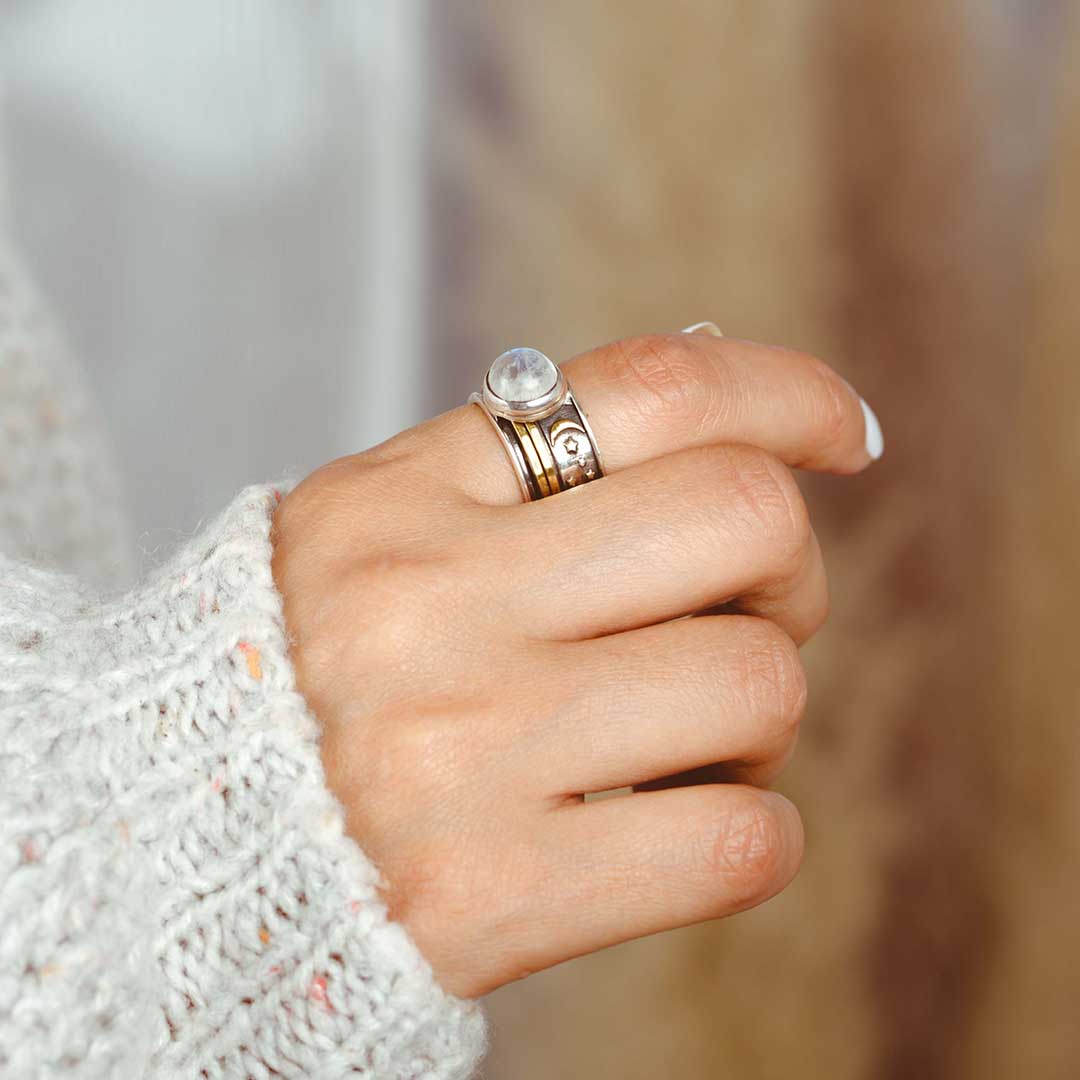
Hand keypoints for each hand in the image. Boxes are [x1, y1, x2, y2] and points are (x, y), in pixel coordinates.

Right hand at [271, 332, 880, 998]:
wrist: (175, 843)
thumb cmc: (306, 676)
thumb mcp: (380, 532)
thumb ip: (524, 470)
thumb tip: (729, 412)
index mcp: (402, 497)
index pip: (649, 391)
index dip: (784, 392)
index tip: (841, 434)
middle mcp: (426, 605)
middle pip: (745, 517)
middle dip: (787, 571)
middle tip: (740, 616)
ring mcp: (460, 751)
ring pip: (758, 681)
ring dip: (757, 716)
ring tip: (680, 743)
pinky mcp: (488, 894)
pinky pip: (740, 843)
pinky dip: (750, 828)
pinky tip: (676, 823)